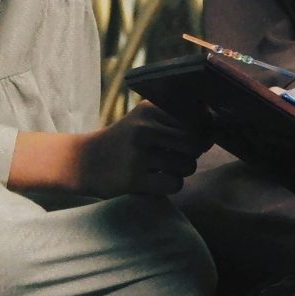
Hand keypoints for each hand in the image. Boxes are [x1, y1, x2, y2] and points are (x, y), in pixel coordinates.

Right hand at [73, 105, 204, 197]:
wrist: (83, 162)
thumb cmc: (123, 141)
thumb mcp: (143, 119)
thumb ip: (175, 121)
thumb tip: (211, 135)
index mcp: (148, 110)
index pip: (195, 119)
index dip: (201, 132)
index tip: (191, 139)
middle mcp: (144, 128)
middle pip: (194, 143)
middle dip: (192, 153)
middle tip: (176, 156)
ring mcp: (138, 154)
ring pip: (187, 165)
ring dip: (181, 170)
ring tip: (163, 168)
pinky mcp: (133, 179)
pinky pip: (174, 184)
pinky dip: (170, 185)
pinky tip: (155, 181)